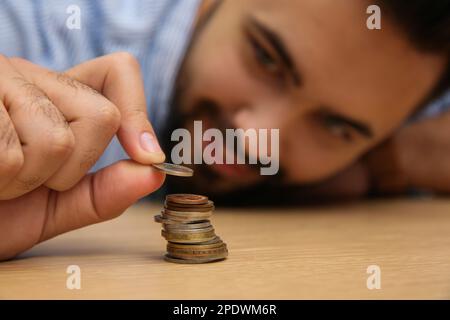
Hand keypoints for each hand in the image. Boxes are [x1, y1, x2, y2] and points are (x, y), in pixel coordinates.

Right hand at [0, 53, 165, 259]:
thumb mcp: (58, 206)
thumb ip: (106, 192)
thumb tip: (154, 172)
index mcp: (56, 96)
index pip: (118, 72)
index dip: (139, 111)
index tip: (144, 154)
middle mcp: (30, 77)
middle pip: (103, 116)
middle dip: (71, 169)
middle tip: (30, 176)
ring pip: (57, 139)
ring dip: (26, 180)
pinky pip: (9, 153)